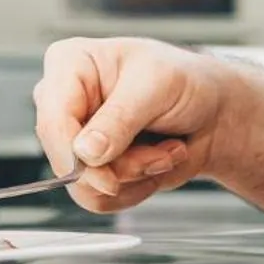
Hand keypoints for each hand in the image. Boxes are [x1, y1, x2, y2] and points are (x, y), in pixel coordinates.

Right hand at [33, 37, 233, 211]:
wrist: (211, 112)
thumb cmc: (185, 81)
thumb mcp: (157, 86)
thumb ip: (119, 118)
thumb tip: (85, 152)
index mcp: (69, 64)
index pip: (53, 120)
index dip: (76, 156)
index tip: (110, 179)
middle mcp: (65, 101)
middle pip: (66, 159)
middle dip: (123, 166)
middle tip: (161, 151)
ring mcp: (76, 136)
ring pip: (84, 185)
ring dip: (136, 176)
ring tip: (164, 150)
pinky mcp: (91, 166)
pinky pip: (98, 199)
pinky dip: (136, 189)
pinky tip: (155, 160)